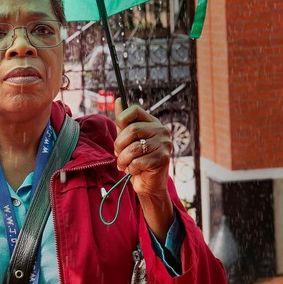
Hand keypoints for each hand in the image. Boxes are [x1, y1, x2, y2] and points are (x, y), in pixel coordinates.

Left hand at [114, 98, 174, 239]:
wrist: (148, 183)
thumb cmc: (137, 158)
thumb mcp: (127, 138)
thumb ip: (123, 121)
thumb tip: (118, 100)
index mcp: (151, 122)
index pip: (134, 110)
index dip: (121, 119)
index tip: (119, 131)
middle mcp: (161, 130)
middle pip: (131, 130)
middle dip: (119, 145)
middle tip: (119, 154)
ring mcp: (164, 144)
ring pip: (133, 148)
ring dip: (123, 160)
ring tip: (124, 164)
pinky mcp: (163, 159)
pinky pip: (138, 162)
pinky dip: (131, 169)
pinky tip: (135, 170)